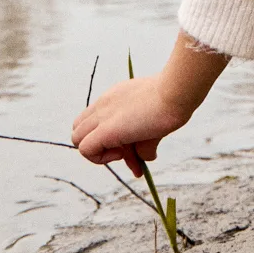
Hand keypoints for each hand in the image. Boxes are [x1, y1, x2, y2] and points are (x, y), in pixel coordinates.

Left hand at [71, 34, 227, 173]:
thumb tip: (146, 158)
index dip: (107, 135)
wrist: (176, 93)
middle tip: (125, 150)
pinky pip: (85, 150)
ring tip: (125, 153)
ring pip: (77, 139)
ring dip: (98, 153)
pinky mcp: (105, 130)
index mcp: (114, 97)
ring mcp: (102, 115)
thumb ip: (145, 140)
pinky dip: (100, 159)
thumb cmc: (173, 102)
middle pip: (81, 129)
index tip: (130, 142)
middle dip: (100, 145)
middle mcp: (103, 104)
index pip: (95, 120)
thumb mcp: (154, 121)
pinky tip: (124, 154)